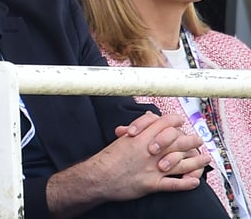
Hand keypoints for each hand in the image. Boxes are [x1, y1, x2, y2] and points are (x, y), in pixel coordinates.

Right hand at [47, 112, 209, 215]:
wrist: (98, 176)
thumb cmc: (108, 158)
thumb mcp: (122, 138)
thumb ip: (138, 129)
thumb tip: (148, 119)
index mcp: (141, 137)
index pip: (165, 124)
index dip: (176, 122)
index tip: (182, 123)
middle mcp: (149, 151)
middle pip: (178, 142)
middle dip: (192, 140)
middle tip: (198, 140)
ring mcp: (152, 168)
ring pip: (181, 163)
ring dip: (196, 162)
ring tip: (204, 159)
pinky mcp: (152, 184)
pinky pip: (174, 184)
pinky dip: (186, 183)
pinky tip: (194, 181)